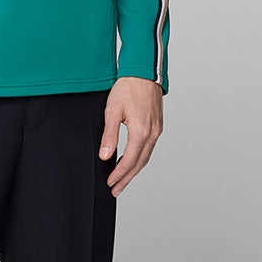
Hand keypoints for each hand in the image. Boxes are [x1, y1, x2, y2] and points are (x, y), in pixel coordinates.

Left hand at [99, 77, 163, 195]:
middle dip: (127, 178)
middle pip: (140, 163)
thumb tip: (105, 156)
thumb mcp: (112, 111)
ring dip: (134, 170)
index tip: (110, 183)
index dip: (119, 174)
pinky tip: (132, 162)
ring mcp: (157, 130)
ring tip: (122, 181)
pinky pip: (149, 148)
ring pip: (146, 157)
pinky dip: (140, 159)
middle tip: (115, 190)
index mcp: (141, 131)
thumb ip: (109, 136)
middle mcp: (152, 133)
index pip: (129, 160)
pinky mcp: (157, 126)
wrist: (144, 72)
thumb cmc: (127, 88)